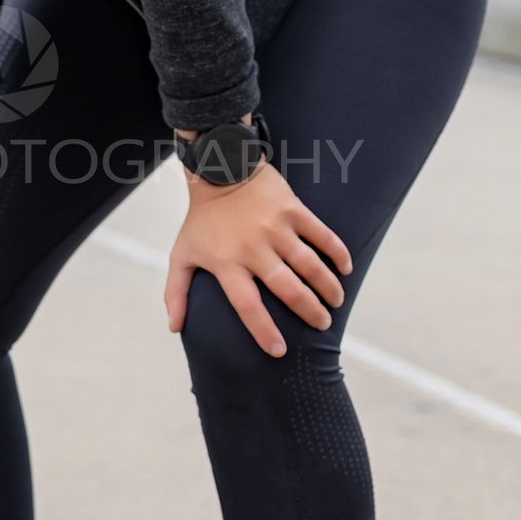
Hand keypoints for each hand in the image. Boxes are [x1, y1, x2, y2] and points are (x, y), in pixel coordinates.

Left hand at [163, 161, 352, 355]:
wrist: (220, 169)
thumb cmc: (202, 219)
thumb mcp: (181, 254)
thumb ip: (176, 293)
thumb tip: (174, 328)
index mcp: (227, 263)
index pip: (247, 306)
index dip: (263, 330)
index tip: (279, 350)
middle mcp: (253, 248)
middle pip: (288, 289)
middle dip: (309, 311)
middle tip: (322, 325)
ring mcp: (276, 228)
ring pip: (309, 264)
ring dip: (327, 287)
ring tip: (335, 303)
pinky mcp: (293, 210)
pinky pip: (321, 234)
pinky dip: (337, 252)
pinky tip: (346, 269)